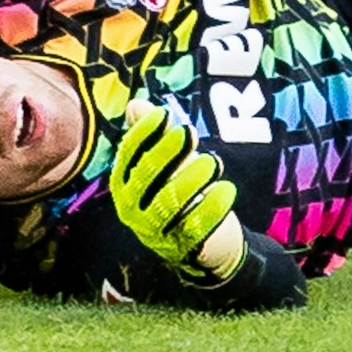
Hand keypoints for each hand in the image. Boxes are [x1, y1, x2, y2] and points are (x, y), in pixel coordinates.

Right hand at [111, 102, 242, 277]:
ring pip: (169, 202)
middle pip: (147, 176)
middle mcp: (132, 208)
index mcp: (125, 183)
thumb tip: (136, 105)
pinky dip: (212, 206)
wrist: (203, 239)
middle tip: (190, 132)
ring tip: (213, 161)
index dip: (145, 133)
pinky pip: (196, 225)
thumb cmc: (179, 190)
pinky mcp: (182, 245)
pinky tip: (226, 189)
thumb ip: (154, 134)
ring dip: (191, 178)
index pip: (129, 154)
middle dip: (168, 151)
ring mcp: (155, 230)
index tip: (164, 114)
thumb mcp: (167, 162)